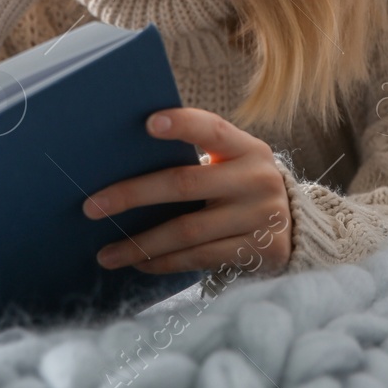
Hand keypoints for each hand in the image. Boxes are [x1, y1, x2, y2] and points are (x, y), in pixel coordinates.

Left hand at [82, 108, 291, 275]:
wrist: (296, 229)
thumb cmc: (242, 188)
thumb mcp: (233, 165)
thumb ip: (197, 158)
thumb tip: (122, 165)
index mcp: (247, 148)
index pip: (212, 129)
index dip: (181, 125)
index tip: (147, 124)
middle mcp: (257, 179)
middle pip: (184, 184)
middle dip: (133, 194)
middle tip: (91, 207)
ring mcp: (260, 217)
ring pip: (186, 230)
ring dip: (140, 243)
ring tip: (105, 253)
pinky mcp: (259, 251)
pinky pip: (199, 258)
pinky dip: (163, 262)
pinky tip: (138, 263)